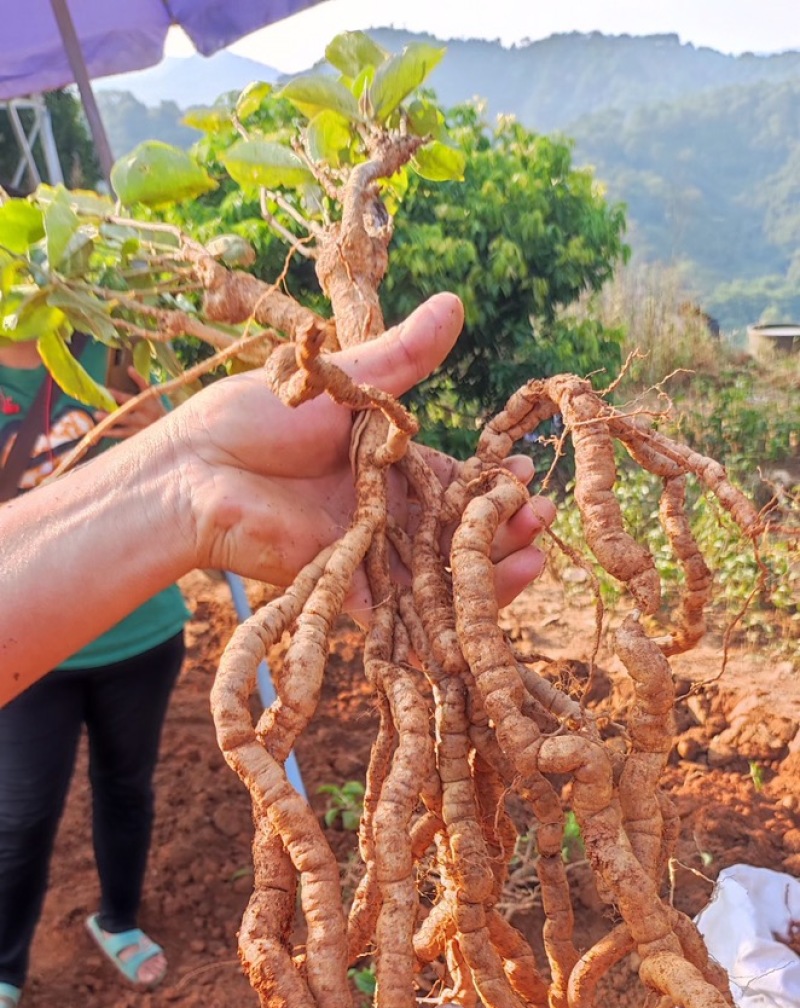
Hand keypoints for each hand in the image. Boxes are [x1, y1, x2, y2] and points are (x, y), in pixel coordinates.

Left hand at [98, 369, 166, 438]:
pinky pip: (124, 437)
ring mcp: (140, 430)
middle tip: (96, 414)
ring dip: (109, 428)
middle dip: (111, 416)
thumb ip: (140, 381)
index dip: (117, 395)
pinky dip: (113, 435)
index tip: (106, 391)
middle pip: (125, 417)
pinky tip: (102, 433)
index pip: (130, 399)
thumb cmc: (157, 408)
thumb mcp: (152, 394)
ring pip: (123, 430)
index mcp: (146, 404)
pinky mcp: (138, 438)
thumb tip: (129, 368)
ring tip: (97, 427)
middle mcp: (143, 418)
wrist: (169, 428)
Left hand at [170, 293, 553, 616]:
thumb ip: (401, 358)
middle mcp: (384, 511)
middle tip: (545, 518)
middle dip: (504, 527)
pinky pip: (396, 611)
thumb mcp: (343, 382)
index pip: (455, 479)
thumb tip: (455, 303)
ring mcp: (366, 552)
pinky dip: (437, 620)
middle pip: (457, 529)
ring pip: (438, 572)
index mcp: (387, 464)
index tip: (525, 473)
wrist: (197, 468)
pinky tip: (479, 611)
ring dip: (488, 570)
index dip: (493, 481)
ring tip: (534, 558)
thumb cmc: (257, 416)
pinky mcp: (342, 585)